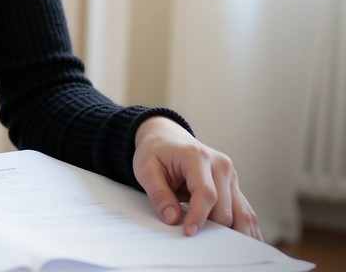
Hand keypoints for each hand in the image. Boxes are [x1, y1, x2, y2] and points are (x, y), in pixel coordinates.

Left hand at [132, 116, 261, 239]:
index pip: (206, 193)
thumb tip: (173, 218)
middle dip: (214, 229)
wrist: (167, 137)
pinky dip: (246, 228)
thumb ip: (158, 193)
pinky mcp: (234, 185)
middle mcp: (220, 165)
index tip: (189, 232)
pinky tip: (245, 245)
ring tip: (231, 253)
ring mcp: (231, 175)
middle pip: (225, 207)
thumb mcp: (145, 168)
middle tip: (203, 246)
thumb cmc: (156, 152)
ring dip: (238, 234)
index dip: (199, 216)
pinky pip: (245, 211)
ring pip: (242, 212)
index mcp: (197, 156)